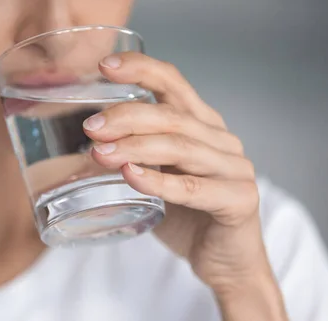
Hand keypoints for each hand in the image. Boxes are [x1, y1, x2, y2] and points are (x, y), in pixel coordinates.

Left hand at [84, 52, 286, 318]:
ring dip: (135, 147)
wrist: (227, 262)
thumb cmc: (188, 217)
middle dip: (127, 116)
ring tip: (100, 153)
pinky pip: (193, 187)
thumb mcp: (159, 177)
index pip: (174, 83)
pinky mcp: (239, 199)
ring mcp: (235, 168)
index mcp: (203, 125)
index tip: (105, 65)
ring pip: (181, 147)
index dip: (142, 69)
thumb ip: (136, 156)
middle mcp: (222, 140)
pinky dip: (159, 180)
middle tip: (91, 127)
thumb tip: (87, 144)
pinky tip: (131, 176)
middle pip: (172, 115)